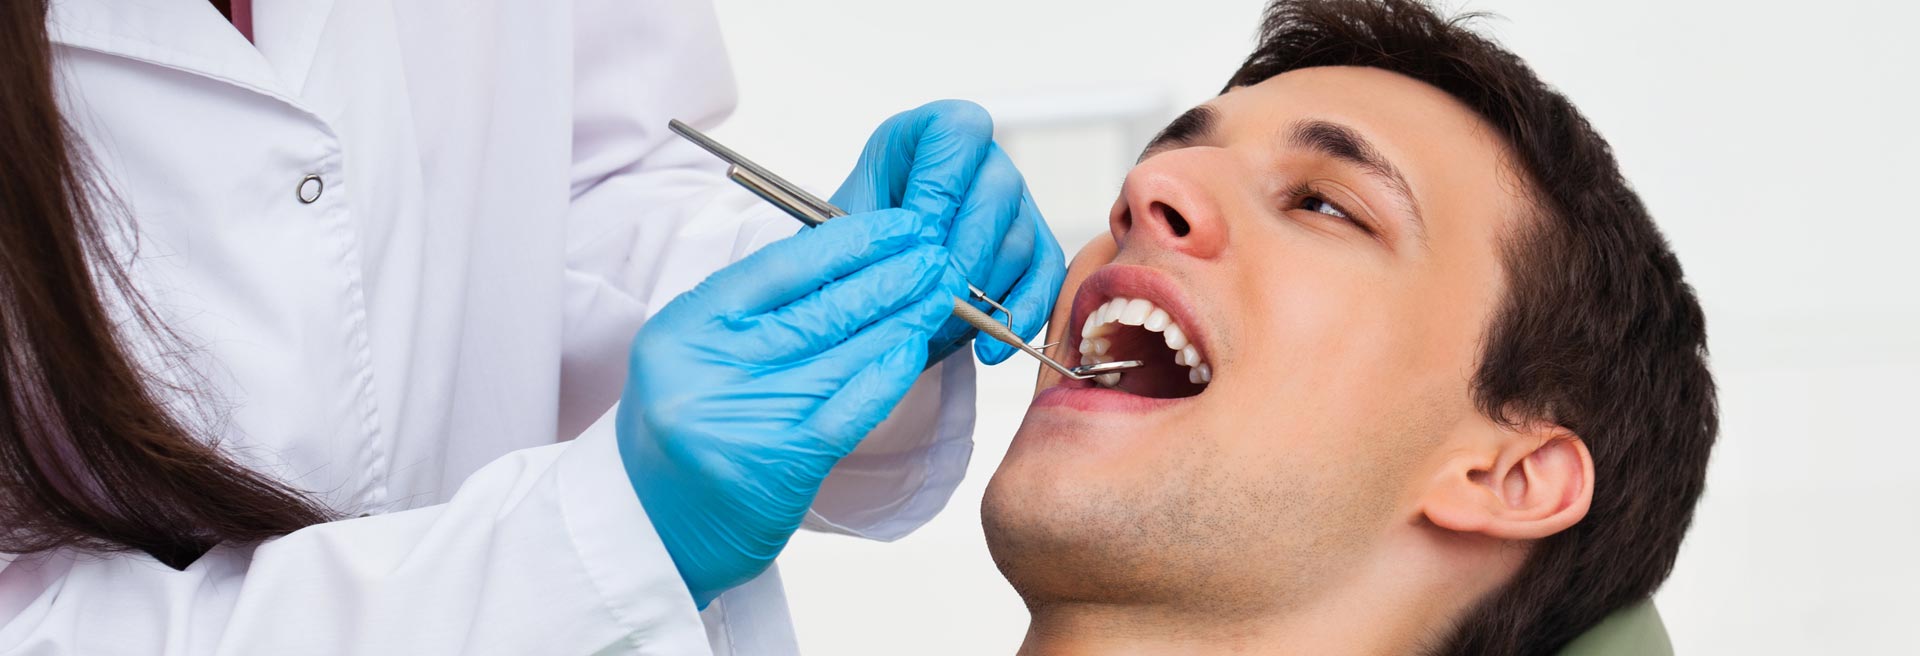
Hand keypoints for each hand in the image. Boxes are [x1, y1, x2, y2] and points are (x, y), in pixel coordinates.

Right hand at [617, 209, 963, 606]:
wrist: (652, 530)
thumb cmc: (686, 431)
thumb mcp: (695, 357)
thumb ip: (753, 313)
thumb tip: (845, 260)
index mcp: (684, 328)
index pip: (779, 267)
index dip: (846, 241)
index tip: (896, 225)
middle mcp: (708, 368)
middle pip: (818, 308)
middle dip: (888, 275)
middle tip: (936, 252)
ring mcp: (744, 416)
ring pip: (842, 354)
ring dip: (901, 318)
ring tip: (941, 292)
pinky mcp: (781, 462)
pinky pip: (849, 408)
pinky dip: (887, 375)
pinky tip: (915, 348)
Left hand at [830, 100, 1066, 363]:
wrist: (868, 282)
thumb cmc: (852, 246)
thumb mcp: (843, 226)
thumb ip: (872, 231)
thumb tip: (916, 257)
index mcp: (930, 133)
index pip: (956, 133)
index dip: (939, 189)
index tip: (914, 239)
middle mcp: (981, 162)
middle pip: (998, 190)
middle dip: (964, 254)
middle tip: (935, 297)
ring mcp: (1014, 203)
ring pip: (1019, 239)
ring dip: (983, 290)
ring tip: (942, 324)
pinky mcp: (1035, 248)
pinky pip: (1046, 277)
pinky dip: (1019, 315)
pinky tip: (987, 345)